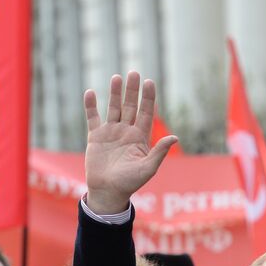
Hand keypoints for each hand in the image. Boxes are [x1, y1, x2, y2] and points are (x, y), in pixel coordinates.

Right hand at [83, 71, 176, 213]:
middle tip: (134, 73)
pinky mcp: (96, 137)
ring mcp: (111, 133)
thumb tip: (174, 137)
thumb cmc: (130, 183)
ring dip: (115, 93)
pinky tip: (90, 92)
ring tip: (117, 77)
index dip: (148, 98)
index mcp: (140, 138)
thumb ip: (159, 152)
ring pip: (113, 108)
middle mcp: (126, 132)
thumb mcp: (147, 168)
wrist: (107, 192)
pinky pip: (93, 118)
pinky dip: (91, 106)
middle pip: (130, 106)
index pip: (146, 113)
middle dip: (133, 90)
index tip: (150, 83)